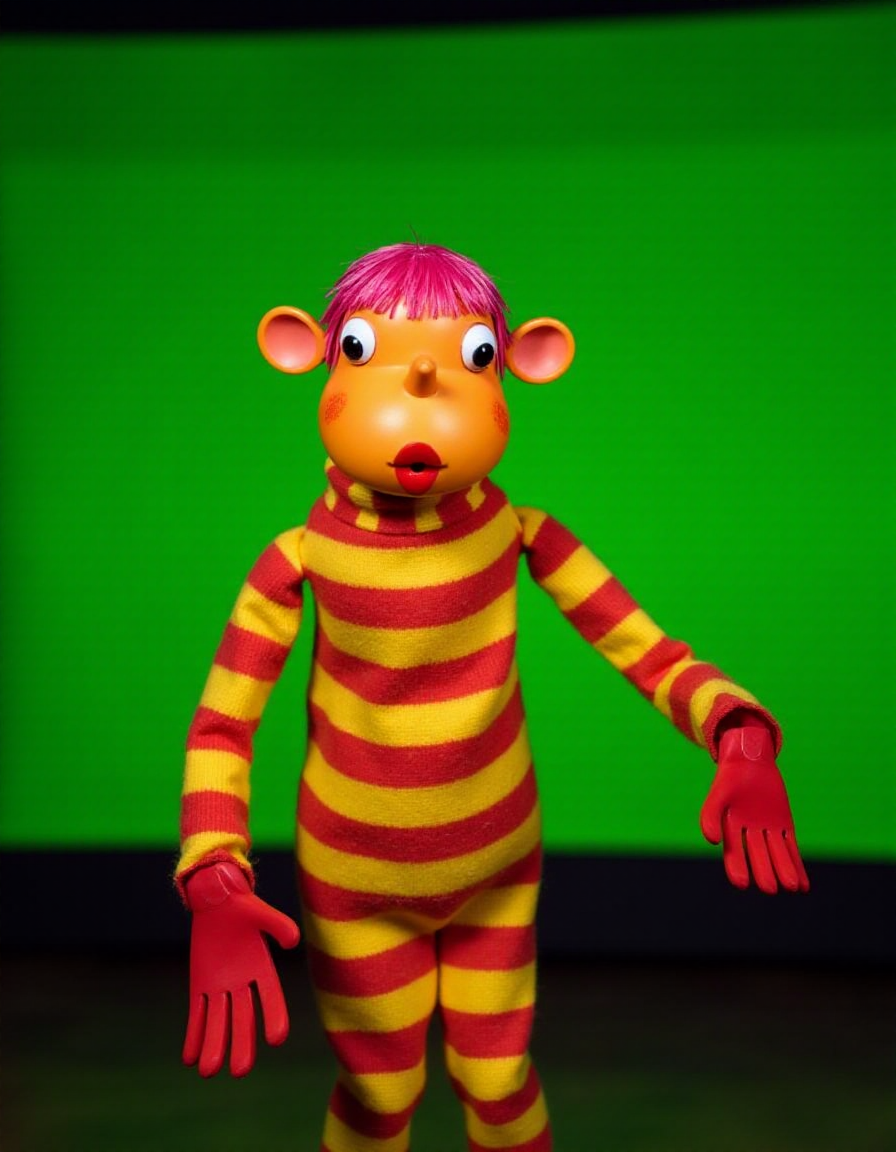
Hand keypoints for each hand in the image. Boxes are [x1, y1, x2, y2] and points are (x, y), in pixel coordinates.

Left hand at [182, 861, 300, 1076]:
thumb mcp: (261, 912)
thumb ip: (278, 925)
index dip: (275, 1016)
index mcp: (262, 967)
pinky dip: (194, 1035)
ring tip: (208, 1071)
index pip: (271, 997)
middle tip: (240, 1071)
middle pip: (243, 1018)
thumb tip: (293, 941)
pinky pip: (197, 1014)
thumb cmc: (242, 905)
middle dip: (241, 1044)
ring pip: (218, 1021)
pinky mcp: (201, 986)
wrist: (217, 901)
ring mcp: (220, 987)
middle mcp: (243, 983)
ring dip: (214, 1045)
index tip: (277, 1040)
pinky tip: (189, 1058)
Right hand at [700, 725, 809, 893]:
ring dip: (785, 870)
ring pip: (777, 855)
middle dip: (764, 873)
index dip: (737, 868)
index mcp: (729, 829)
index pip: (733, 854)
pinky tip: (803, 885)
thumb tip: (711, 841)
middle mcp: (749, 834)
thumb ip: (710, 816)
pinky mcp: (784, 826)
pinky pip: (791, 848)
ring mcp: (768, 831)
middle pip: (758, 857)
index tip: (742, 884)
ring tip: (791, 887)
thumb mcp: (717, 794)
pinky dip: (797, 865)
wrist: (750, 760)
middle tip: (770, 889)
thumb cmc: (730, 777)